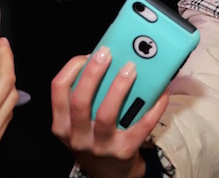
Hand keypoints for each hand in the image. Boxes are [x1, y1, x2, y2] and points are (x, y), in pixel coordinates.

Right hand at [51, 49, 168, 177]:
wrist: (109, 173)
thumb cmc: (94, 137)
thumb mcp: (80, 123)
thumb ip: (86, 96)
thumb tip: (105, 58)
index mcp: (63, 124)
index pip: (58, 91)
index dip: (71, 69)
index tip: (87, 54)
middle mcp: (78, 136)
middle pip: (80, 102)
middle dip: (93, 74)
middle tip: (107, 53)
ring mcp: (101, 146)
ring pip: (107, 114)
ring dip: (119, 88)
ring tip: (131, 68)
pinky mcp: (125, 151)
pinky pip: (141, 126)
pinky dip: (152, 107)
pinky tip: (160, 92)